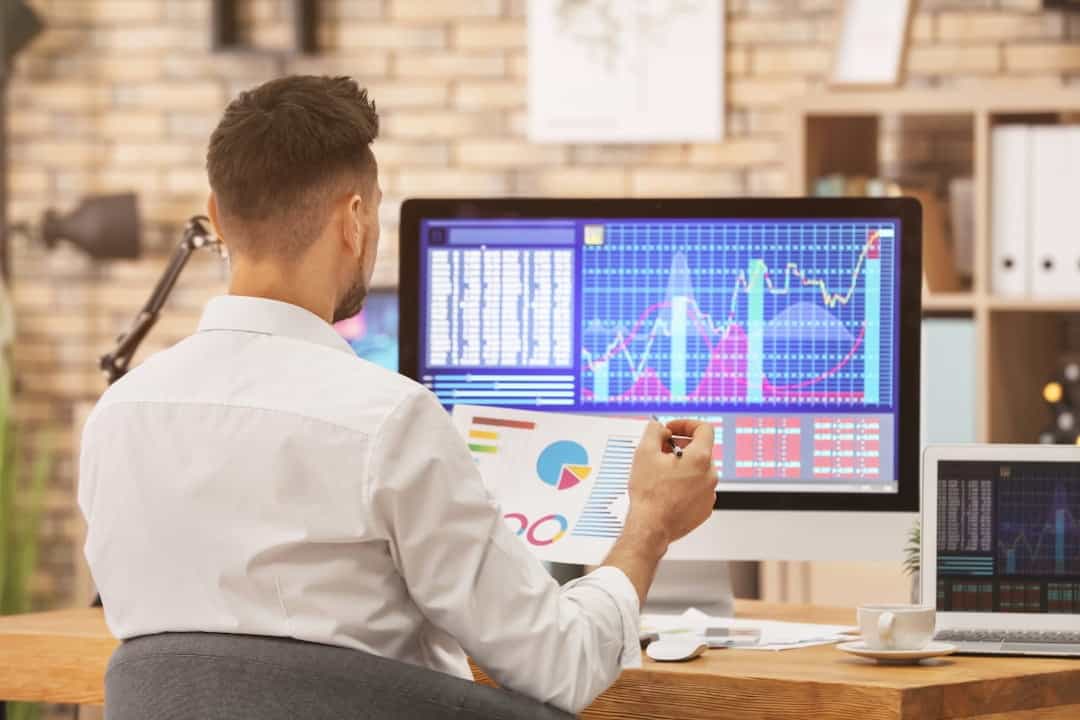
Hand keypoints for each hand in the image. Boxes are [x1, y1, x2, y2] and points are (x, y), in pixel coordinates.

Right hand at [624, 419, 717, 549]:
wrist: (651, 527)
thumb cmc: (649, 495)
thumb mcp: (644, 453)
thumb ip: (654, 431)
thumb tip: (660, 428)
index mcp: (700, 458)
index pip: (704, 429)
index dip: (686, 424)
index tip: (672, 430)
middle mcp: (710, 475)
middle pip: (699, 450)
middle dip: (680, 447)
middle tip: (661, 452)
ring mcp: (709, 493)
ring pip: (698, 471)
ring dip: (682, 467)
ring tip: (661, 475)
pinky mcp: (704, 508)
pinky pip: (697, 489)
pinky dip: (685, 485)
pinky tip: (667, 490)